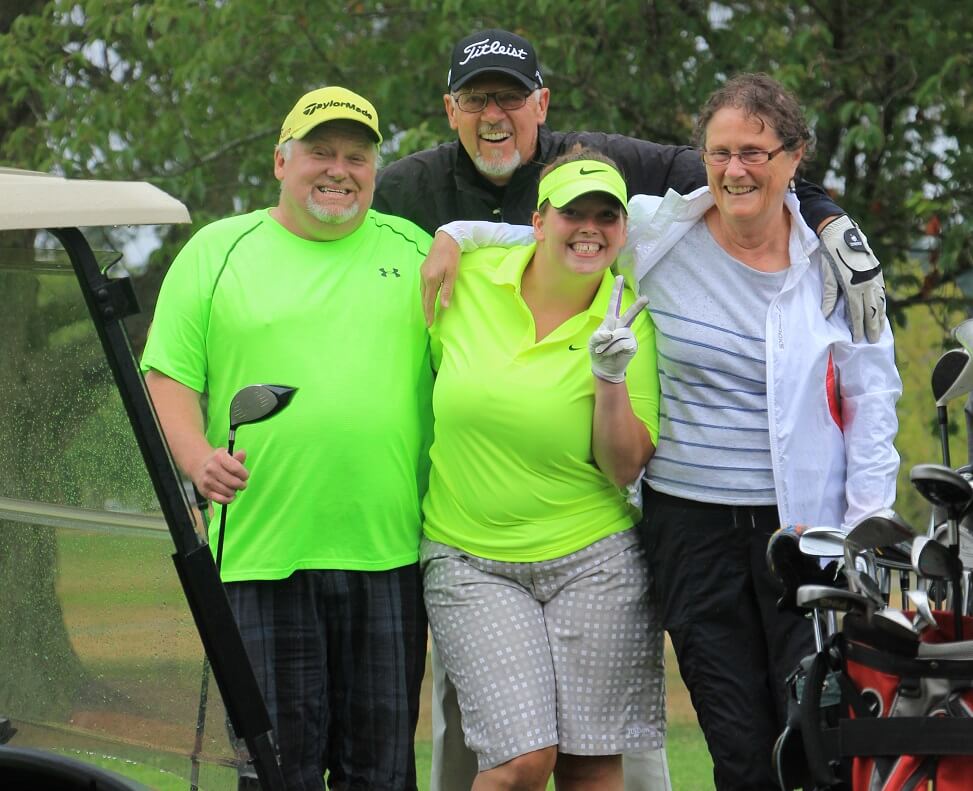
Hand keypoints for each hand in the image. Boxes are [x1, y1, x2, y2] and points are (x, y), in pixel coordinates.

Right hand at [193, 448, 247, 504]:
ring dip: (234, 491)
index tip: (245, 476)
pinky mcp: (205, 492)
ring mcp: (207, 481)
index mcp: (219, 457)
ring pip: (228, 492)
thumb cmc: (219, 462)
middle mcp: (211, 468)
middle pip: (234, 482)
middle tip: (242, 484)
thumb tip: (242, 453)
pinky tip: (230, 495)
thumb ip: (237, 456)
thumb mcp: (227, 455)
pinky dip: (228, 499)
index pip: (236, 469)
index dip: (244, 474)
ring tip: (233, 487)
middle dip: (241, 485)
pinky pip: (221, 500)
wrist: (200, 467)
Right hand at [420, 232, 460, 326]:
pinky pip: (422, 286)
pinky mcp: (423, 269)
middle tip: (427, 322)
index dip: (429, 313)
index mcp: (431, 280)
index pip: (429, 301)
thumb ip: (447, 291)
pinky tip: (428, 296)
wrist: (446, 239)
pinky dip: (425, 294)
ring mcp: (422, 273)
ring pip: (422, 292)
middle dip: (425, 310)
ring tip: (428, 312)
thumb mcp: (452, 274)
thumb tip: (444, 306)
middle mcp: (424, 277)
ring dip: (424, 302)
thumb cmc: (452, 256)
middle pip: (423, 298)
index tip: (429, 324)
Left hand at [589, 276, 648, 382]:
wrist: (604, 367)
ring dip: (607, 345)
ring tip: (604, 351)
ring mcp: (628, 335)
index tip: (620, 277)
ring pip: (619, 335)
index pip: (613, 304)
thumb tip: (611, 334)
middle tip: (646, 298)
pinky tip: (611, 354)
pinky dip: (612, 350)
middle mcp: (621, 326)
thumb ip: (598, 335)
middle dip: (637, 307)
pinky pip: (622, 344)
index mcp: (610, 321)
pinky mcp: (632, 345)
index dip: (616, 291)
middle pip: (629, 314)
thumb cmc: (598, 351)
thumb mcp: (592, 341)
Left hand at [819, 215, 885, 343]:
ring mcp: (874, 276)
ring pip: (880, 301)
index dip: (858, 327)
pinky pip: (881, 291)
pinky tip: (881, 310)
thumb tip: (825, 315)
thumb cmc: (829, 252)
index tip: (857, 339)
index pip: (857, 313)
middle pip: (872, 310)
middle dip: (872, 327)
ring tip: (880, 329)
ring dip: (880, 317)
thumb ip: (828, 295)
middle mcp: (867, 283)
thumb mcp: (827, 274)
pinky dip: (882, 303)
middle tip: (873, 341)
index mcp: (853, 285)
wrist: (840, 230)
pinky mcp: (877, 270)